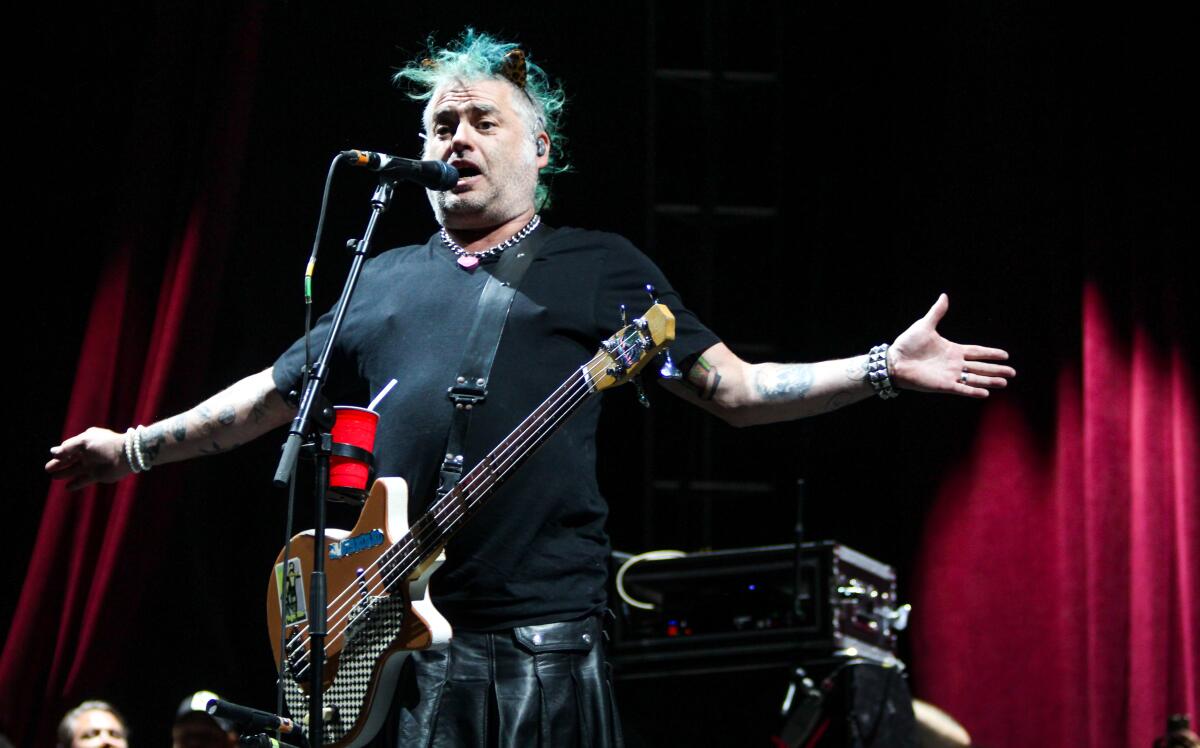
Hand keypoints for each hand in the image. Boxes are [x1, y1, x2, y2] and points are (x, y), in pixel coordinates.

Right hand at [45, 427, 131, 489]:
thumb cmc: (105, 445)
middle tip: (47, 469)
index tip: (54, 456)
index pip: (70, 447)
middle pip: (70, 459)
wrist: (125, 455)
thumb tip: (53, 453)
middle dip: (59, 464)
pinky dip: (76, 484)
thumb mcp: (84, 441)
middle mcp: (89, 453)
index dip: (61, 452)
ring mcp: (93, 465)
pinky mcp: (98, 475)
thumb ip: (68, 447)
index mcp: (87, 441)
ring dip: (65, 473)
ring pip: (75, 470)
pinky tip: (67, 487)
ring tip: (54, 477)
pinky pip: (84, 480)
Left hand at [889, 294, 1014, 397]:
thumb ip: (937, 312)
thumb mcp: (925, 325)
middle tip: (1013, 373)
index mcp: (952, 350)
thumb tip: (944, 296)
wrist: (894, 360)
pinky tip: (986, 393)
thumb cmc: (907, 344)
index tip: (1006, 355)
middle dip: (996, 370)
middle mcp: (954, 364)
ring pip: (975, 378)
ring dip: (990, 380)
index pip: (977, 352)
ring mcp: (950, 375)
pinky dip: (973, 391)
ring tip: (1004, 383)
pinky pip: (961, 389)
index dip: (991, 354)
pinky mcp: (943, 385)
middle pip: (980, 367)